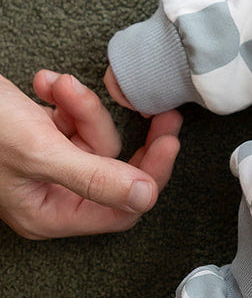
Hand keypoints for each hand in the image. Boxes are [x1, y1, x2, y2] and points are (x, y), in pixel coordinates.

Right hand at [0, 70, 180, 238]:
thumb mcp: (39, 150)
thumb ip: (94, 177)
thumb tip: (146, 197)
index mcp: (49, 214)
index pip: (122, 208)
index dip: (150, 176)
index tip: (169, 142)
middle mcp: (48, 196)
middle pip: (113, 170)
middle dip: (119, 133)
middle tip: (158, 112)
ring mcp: (42, 167)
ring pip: (92, 139)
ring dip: (80, 106)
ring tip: (56, 84)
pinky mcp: (37, 138)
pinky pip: (70, 121)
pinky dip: (63, 98)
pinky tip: (42, 83)